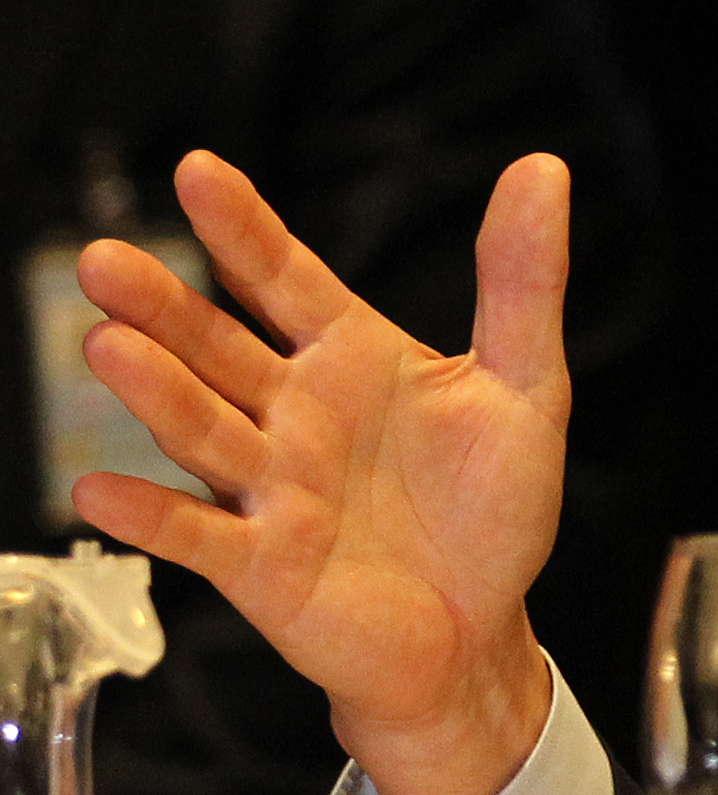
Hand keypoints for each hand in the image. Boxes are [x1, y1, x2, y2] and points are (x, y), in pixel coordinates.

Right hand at [71, 151, 573, 794]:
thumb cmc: (492, 505)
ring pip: (202, 429)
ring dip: (153, 391)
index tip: (199, 169)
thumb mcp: (528, 384)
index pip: (283, 277)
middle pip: (217, 348)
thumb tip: (543, 168)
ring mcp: (270, 487)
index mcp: (350, 357)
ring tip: (106, 345)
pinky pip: (196, 535)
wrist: (481, 626)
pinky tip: (97, 490)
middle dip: (163, 307)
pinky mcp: (261, 564)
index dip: (242, 228)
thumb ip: (523, 282)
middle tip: (105, 262)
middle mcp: (293, 414)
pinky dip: (150, 515)